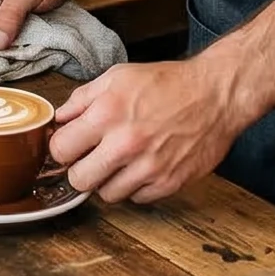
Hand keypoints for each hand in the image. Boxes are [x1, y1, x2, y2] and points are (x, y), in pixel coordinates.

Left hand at [50, 54, 243, 205]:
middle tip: (90, 159)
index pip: (60, 150)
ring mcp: (148, 167)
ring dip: (108, 181)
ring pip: (107, 194)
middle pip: (79, 180)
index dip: (62, 148)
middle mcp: (125, 144)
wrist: (215, 96)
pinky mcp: (169, 183)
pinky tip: (142, 166)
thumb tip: (59, 119)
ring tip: (120, 161)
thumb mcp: (118, 77)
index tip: (70, 146)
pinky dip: (136, 187)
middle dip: (80, 170)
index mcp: (107, 113)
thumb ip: (82, 98)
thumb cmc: (167, 83)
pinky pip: (136, 199)